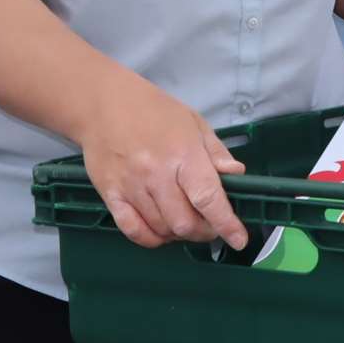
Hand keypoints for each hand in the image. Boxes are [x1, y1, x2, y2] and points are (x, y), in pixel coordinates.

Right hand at [78, 71, 247, 249]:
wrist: (105, 103)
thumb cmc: (155, 111)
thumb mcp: (194, 123)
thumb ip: (216, 153)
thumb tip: (236, 175)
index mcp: (183, 154)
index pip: (208, 197)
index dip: (226, 223)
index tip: (239, 238)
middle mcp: (157, 174)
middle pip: (185, 222)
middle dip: (205, 232)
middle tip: (211, 226)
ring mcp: (131, 187)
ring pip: (161, 229)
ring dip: (180, 234)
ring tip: (187, 223)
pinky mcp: (110, 195)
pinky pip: (133, 230)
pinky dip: (152, 239)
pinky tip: (162, 231)